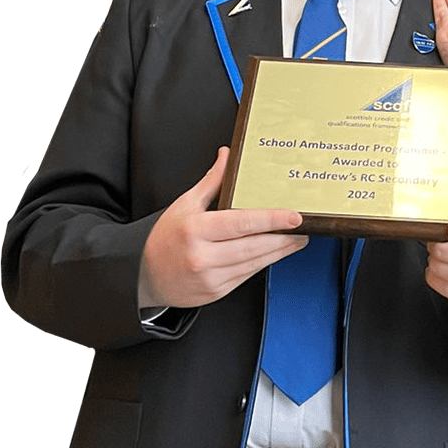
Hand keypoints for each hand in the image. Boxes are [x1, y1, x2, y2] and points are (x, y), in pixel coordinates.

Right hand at [139, 147, 307, 308]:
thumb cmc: (166, 237)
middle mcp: (203, 256)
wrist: (143, 275)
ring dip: (280, 251)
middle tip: (304, 229)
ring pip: (255, 262)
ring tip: (297, 240)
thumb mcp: (184, 205)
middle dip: (284, 238)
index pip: (242, 223)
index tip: (294, 216)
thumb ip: (211, 182)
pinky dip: (263, 262)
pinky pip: (247, 275)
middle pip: (254, 245)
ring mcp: (210, 277)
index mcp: (196, 230)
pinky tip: (274, 253)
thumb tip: (228, 155)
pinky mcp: (216, 292)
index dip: (272, 219)